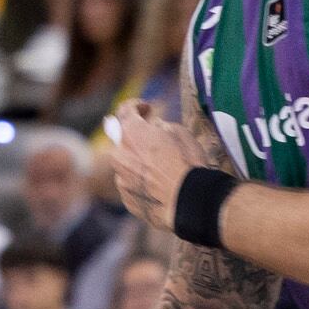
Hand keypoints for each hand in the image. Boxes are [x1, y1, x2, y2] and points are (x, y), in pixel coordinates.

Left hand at [104, 100, 202, 235]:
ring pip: (127, 165)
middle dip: (137, 139)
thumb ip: (161, 127)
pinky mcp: (127, 199)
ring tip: (163, 169)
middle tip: (156, 141)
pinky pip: (132, 185)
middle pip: (123, 141)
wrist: (189, 202)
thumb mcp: (180, 132)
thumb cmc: (188, 163)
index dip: (136, 106)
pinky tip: (161, 186)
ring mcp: (120, 179)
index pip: (125, 111)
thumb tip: (155, 129)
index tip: (146, 109)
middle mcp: (119, 155)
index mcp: (131, 133)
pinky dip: (142, 182)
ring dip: (139, 162)